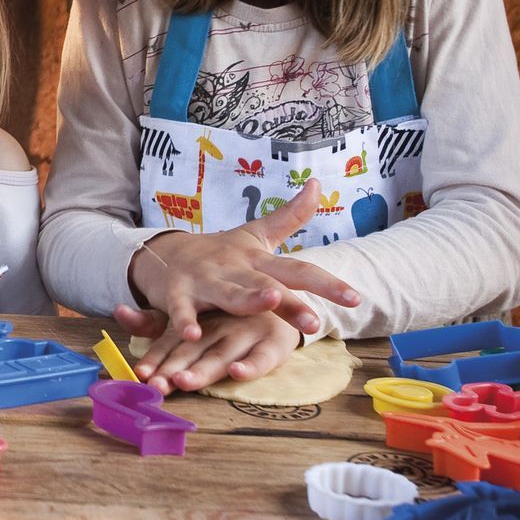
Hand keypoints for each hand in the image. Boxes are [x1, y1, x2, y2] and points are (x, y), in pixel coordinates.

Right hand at [123, 178, 358, 340]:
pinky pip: (182, 309)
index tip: (356, 299)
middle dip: (291, 303)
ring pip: (229, 292)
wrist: (163, 253)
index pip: (299, 271)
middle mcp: (235, 268)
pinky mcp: (177, 292)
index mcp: (257, 260)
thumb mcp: (256, 234)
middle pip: (268, 285)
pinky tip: (192, 335)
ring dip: (247, 299)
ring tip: (269, 302)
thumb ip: (290, 216)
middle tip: (315, 321)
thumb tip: (318, 184)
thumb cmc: (219, 251)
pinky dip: (185, 321)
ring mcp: (205, 279)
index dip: (328, 284)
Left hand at [128, 309, 302, 394]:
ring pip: (221, 354)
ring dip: (203, 370)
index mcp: (197, 322)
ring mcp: (245, 332)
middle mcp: (218, 326)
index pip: (170, 344)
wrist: (280, 298)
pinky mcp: (274, 340)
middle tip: (156, 384)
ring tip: (184, 381)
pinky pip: (263, 356)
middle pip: (192, 351)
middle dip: (173, 369)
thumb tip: (119, 312)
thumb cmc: (227, 315)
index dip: (154, 360)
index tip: (139, 375)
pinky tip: (237, 372)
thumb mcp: (192, 319)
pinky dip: (251, 365)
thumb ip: (153, 323)